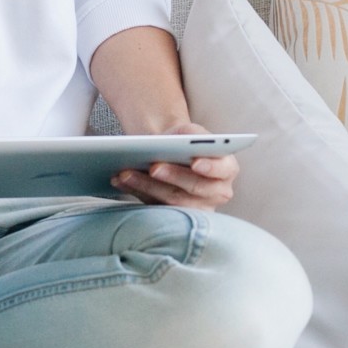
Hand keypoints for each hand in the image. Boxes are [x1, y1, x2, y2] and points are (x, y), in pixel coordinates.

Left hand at [111, 120, 237, 210]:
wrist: (174, 153)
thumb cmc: (186, 140)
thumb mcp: (192, 131)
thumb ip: (192, 136)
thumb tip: (179, 143)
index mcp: (227, 169)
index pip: (222, 170)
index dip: (210, 167)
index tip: (195, 161)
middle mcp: (217, 193)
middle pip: (194, 187)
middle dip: (172, 176)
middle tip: (153, 166)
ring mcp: (197, 208)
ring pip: (171, 201)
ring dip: (146, 186)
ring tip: (126, 173)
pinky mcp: (175, 217)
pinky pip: (154, 206)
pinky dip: (134, 192)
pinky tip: (120, 180)